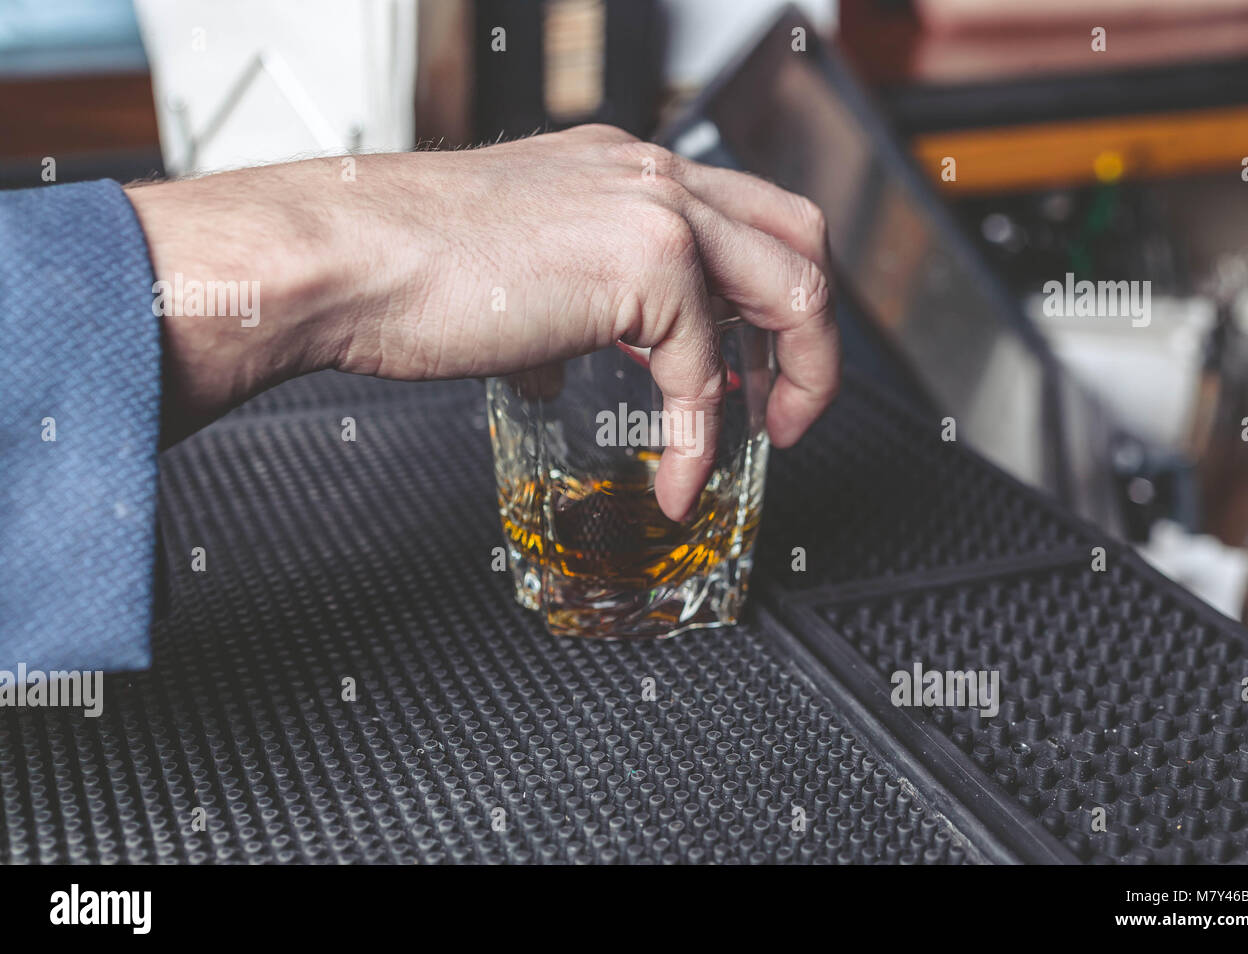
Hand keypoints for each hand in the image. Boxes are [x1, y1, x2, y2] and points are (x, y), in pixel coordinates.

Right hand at [126, 124, 839, 519]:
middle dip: (812, 332)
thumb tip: (565, 363)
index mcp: (626, 172)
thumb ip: (562, 311)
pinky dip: (700, 439)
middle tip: (791, 404)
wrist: (344, 259)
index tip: (758, 364)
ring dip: (798, 375)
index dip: (768, 296)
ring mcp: (655, 211)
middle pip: (796, 239)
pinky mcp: (643, 267)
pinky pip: (703, 371)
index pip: (744, 219)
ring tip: (768, 441)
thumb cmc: (401, 266)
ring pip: (790, 288)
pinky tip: (679, 481)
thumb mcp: (511, 276)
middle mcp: (652, 177)